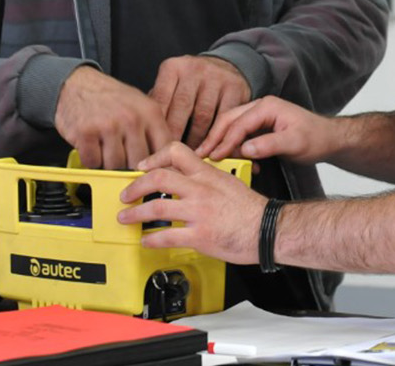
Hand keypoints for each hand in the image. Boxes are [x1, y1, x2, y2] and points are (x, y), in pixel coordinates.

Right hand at [54, 66, 173, 169]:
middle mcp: (131, 119)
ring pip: (115, 166)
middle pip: (138, 163)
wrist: (77, 84)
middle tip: (122, 157)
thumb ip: (154, 131)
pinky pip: (93, 162)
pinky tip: (93, 146)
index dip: (156, 164)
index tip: (150, 169)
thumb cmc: (110, 98)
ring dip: (108, 164)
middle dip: (129, 166)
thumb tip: (165, 160)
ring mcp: (108, 126)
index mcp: (150, 112)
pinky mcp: (86, 133)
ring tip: (106, 148)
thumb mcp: (141, 106)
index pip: (163, 150)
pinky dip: (91, 160)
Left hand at [118, 142, 265, 262]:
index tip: (143, 167)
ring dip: (136, 213)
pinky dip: (152, 240)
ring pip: (157, 206)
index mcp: (208, 174)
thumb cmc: (253, 210)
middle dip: (136, 187)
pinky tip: (146, 241)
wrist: (269, 229)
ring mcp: (199, 212)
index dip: (155, 158)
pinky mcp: (200, 235)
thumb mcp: (229, 182)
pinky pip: (168, 236)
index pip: (176, 152)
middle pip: (158, 178)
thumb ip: (207, 180)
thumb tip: (189, 183)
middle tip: (126, 195)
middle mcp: (201, 190)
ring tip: (126, 218)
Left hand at [148, 55, 251, 148]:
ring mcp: (216, 77)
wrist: (224, 67)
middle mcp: (194, 68)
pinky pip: (224, 118)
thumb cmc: (191, 84)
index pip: (161, 99)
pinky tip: (209, 148)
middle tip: (169, 157)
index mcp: (173, 68)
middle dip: (175, 135)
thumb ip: (159, 104)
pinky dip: (216, 137)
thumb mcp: (171, 85)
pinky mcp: (235, 88)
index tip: (154, 146)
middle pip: (182, 107)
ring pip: (203, 116)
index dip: (157, 126)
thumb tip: (143, 132)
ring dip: (195, 140)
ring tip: (187, 157)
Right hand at [195, 95, 336, 164]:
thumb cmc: (316, 138)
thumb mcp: (295, 143)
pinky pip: (241, 136)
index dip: (224, 141)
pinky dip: (237, 149)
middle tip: (200, 155)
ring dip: (224, 145)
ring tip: (214, 162)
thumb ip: (269, 145)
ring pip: (232, 128)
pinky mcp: (260, 127)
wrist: (329, 140)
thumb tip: (245, 150)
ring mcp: (259, 116)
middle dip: (214, 139)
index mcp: (267, 106)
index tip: (213, 156)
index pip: (239, 123)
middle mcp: (260, 107)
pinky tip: (242, 163)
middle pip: (229, 120)